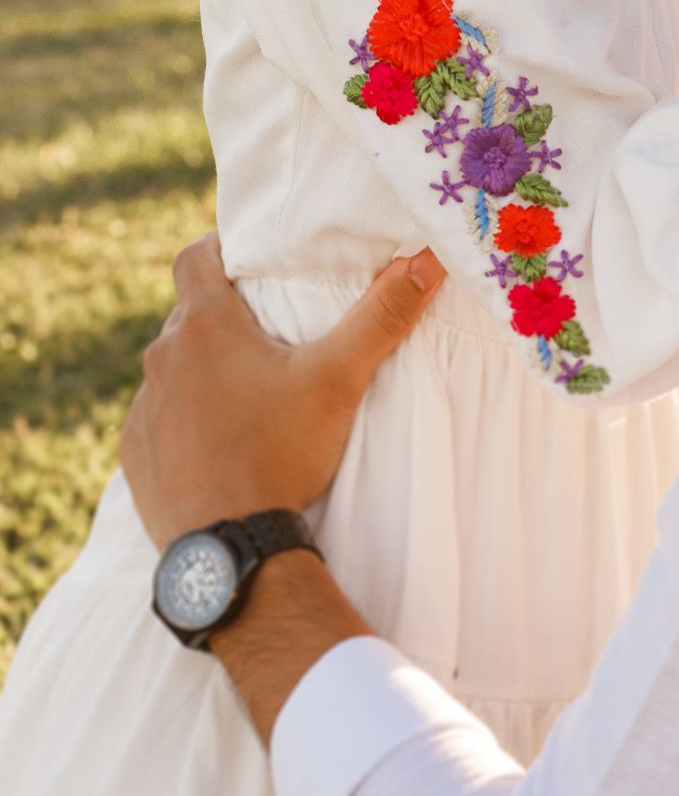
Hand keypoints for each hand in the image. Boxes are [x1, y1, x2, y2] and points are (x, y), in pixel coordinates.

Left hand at [121, 236, 444, 549]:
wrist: (229, 547)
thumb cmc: (282, 453)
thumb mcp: (338, 379)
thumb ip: (381, 316)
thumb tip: (426, 260)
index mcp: (205, 327)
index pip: (194, 257)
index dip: (219, 248)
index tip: (247, 258)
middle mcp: (162, 358)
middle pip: (189, 317)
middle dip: (225, 319)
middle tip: (269, 337)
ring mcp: (143, 408)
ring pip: (173, 370)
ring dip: (203, 373)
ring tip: (249, 399)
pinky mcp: (135, 453)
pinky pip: (157, 420)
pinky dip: (184, 422)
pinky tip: (219, 445)